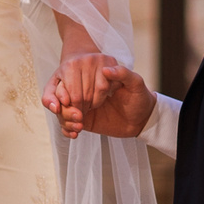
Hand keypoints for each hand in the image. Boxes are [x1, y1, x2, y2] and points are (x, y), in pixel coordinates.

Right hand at [42, 53, 156, 140]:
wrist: (142, 119)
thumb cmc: (140, 98)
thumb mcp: (136, 84)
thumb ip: (124, 74)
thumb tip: (106, 70)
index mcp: (94, 71)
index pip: (71, 77)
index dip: (72, 92)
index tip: (75, 101)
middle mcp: (84, 85)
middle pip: (62, 93)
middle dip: (68, 107)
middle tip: (80, 116)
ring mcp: (81, 102)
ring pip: (61, 108)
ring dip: (65, 118)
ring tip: (79, 125)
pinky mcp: (82, 117)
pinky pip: (65, 122)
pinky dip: (66, 128)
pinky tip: (74, 133)